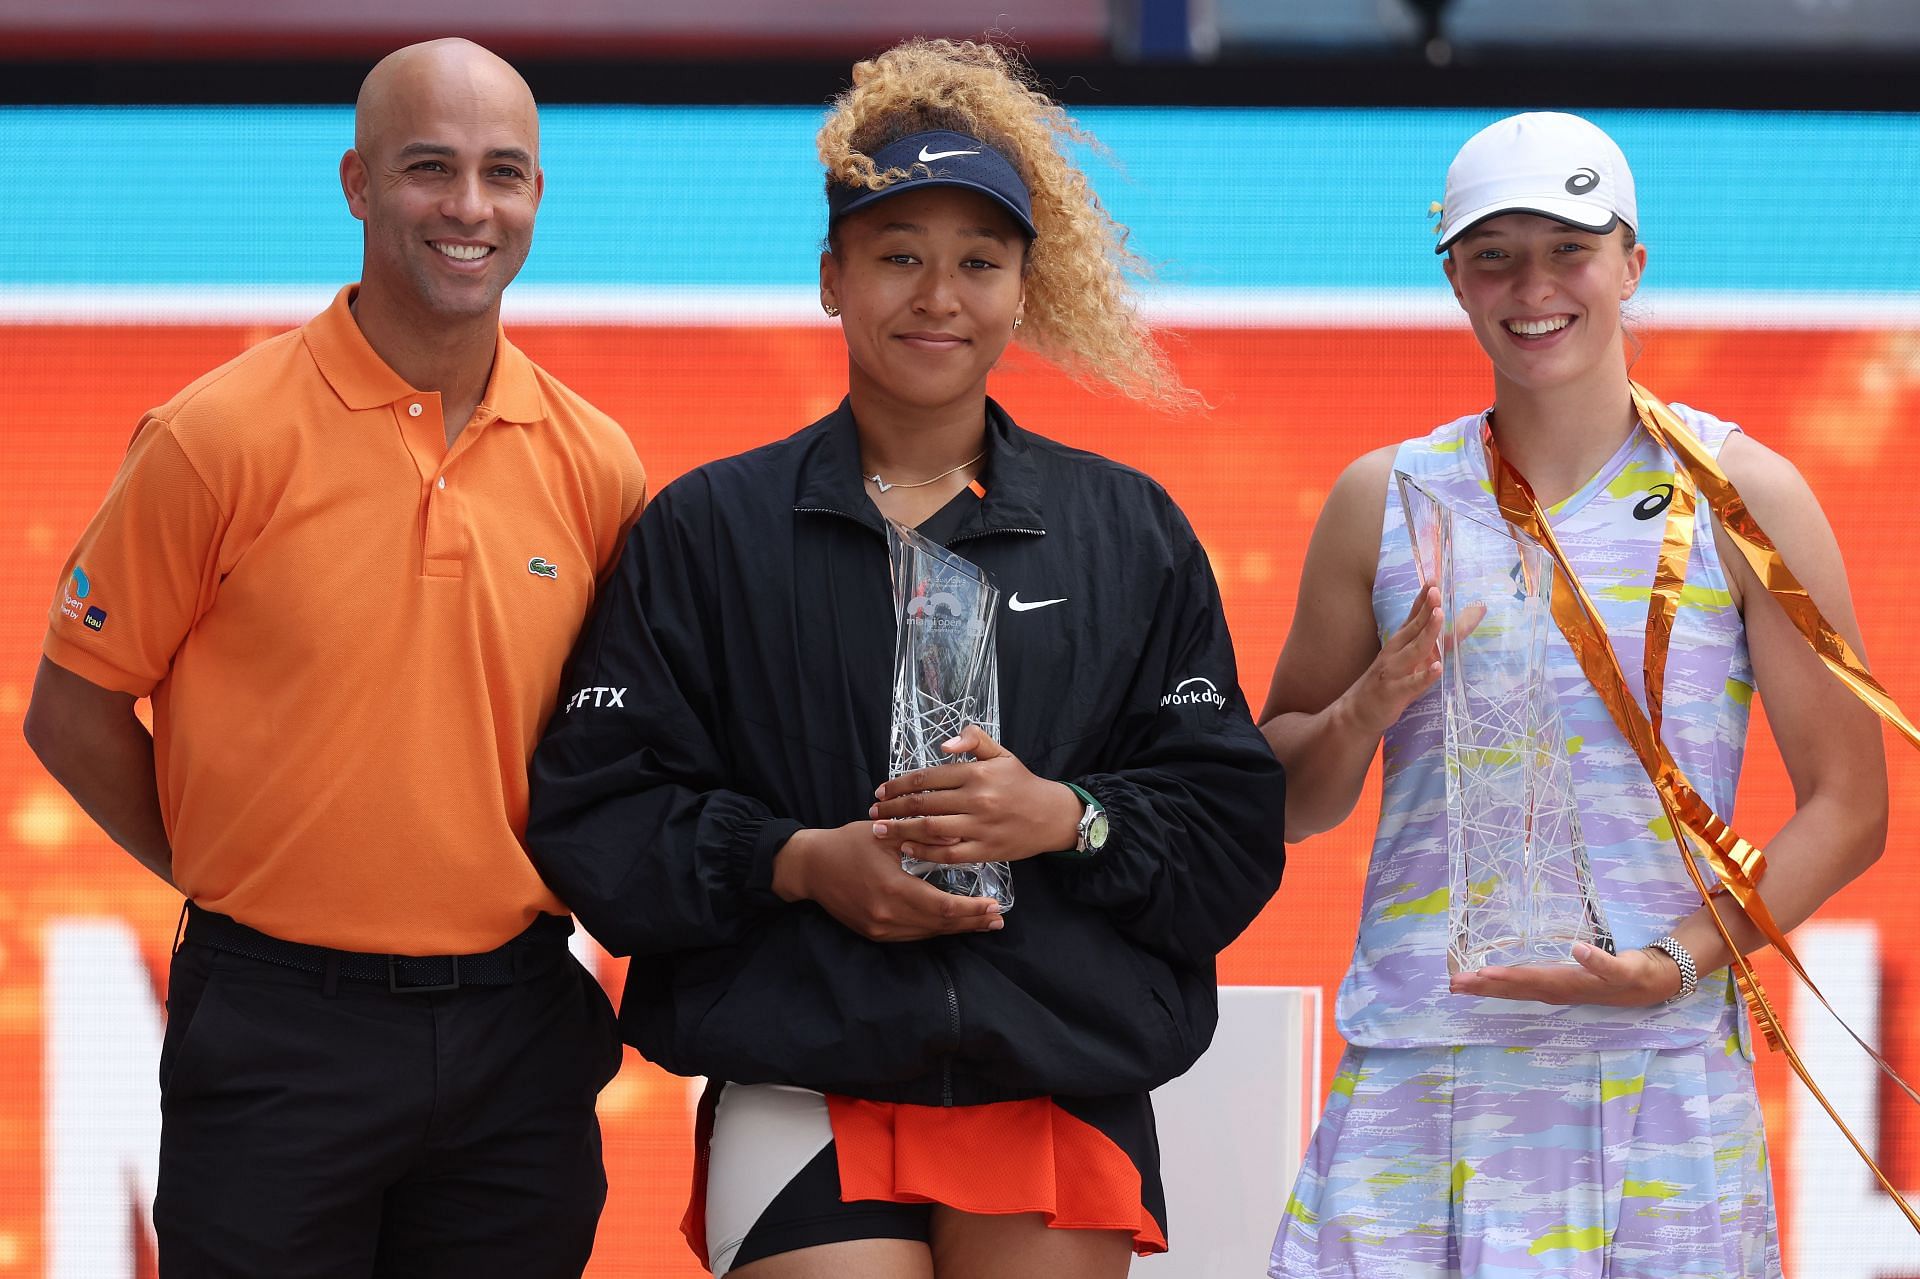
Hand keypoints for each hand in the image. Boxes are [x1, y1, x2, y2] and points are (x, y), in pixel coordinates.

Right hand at [771, 822, 1003, 941]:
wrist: (811, 867)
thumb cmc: (848, 843)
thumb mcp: (884, 833)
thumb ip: (922, 835)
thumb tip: (960, 835)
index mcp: (892, 889)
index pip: (942, 907)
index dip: (971, 910)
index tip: (995, 906)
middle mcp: (887, 915)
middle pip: (939, 925)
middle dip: (971, 922)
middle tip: (998, 919)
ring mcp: (880, 928)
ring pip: (927, 933)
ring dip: (956, 929)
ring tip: (982, 923)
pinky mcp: (874, 933)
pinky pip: (912, 934)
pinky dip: (934, 929)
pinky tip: (950, 924)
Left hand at [869, 725, 1082, 864]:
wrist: (1052, 815)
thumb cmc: (1022, 783)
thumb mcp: (1002, 754)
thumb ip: (974, 740)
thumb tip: (944, 744)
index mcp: (977, 773)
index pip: (928, 777)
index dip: (899, 784)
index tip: (881, 790)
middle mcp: (976, 799)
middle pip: (923, 803)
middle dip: (892, 808)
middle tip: (872, 812)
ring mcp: (980, 826)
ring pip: (930, 829)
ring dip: (900, 830)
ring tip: (879, 831)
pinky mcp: (985, 850)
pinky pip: (948, 853)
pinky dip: (924, 852)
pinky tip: (907, 849)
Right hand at [1339, 585, 1482, 736]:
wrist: (1355, 713)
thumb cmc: (1387, 684)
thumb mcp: (1408, 661)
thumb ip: (1431, 644)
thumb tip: (1457, 627)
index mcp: (1398, 643)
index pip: (1412, 617)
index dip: (1423, 599)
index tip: (1433, 579)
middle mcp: (1394, 653)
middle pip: (1412, 627)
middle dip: (1426, 608)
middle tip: (1436, 590)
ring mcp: (1392, 672)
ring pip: (1413, 650)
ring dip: (1427, 633)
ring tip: (1439, 616)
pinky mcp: (1394, 693)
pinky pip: (1411, 683)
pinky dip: (1424, 675)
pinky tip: (1437, 668)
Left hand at [1448, 943, 1683, 1007]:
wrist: (1648, 984)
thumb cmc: (1634, 973)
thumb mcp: (1624, 968)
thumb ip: (1602, 962)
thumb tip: (1577, 949)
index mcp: (1566, 984)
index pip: (1528, 980)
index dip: (1503, 978)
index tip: (1478, 974)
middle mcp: (1555, 990)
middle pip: (1513, 989)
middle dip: (1482, 987)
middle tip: (1453, 984)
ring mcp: (1555, 990)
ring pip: (1514, 990)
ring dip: (1486, 988)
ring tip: (1459, 986)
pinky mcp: (1556, 986)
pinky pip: (1522, 986)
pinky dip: (1502, 985)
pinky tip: (1485, 982)